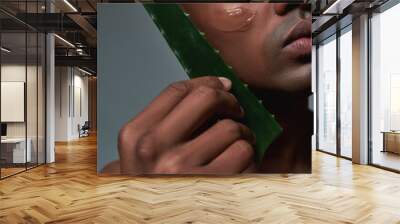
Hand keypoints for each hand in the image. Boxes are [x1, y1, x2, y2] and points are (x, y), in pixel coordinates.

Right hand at [117, 76, 255, 174]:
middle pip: (205, 98)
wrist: (147, 222)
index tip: (220, 85)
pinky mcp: (209, 187)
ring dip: (242, 132)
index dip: (205, 81)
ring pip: (230, 128)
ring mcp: (182, 169)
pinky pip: (243, 154)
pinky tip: (239, 162)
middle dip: (227, 98)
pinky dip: (248, 155)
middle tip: (234, 107)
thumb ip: (164, 122)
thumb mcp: (140, 152)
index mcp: (136, 135)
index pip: (176, 91)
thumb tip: (210, 91)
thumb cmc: (150, 185)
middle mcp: (155, 148)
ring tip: (238, 141)